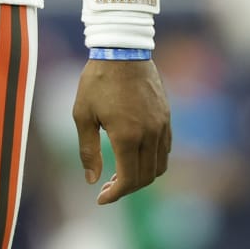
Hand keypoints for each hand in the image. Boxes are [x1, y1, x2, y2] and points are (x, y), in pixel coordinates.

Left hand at [71, 58, 171, 204]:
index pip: (129, 179)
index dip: (116, 194)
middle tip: (107, 186)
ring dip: (142, 176)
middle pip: (146, 177)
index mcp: (127, 136)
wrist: (122, 50)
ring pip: (159, 165)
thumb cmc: (97, 80)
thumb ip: (88, 150)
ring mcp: (162, 125)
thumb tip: (90, 180)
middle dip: (127, 188)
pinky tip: (135, 154)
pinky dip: (153, 160)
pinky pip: (165, 148)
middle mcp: (149, 134)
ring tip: (121, 173)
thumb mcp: (82, 114)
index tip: (101, 198)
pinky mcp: (166, 117)